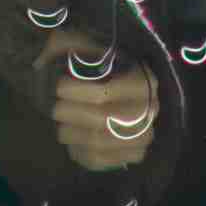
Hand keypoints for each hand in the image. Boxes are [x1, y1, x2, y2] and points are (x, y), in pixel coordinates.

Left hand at [34, 28, 158, 171]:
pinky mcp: (131, 155)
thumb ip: (76, 50)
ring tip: (60, 121)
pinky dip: (77, 150)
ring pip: (97, 142)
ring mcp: (143, 136)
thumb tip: (61, 57)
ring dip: (70, 132)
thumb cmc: (92, 62)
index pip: (105, 94)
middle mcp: (149, 109)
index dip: (77, 93)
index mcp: (143, 80)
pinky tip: (71, 136)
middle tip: (56, 107)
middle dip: (71, 113)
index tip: (59, 87)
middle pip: (101, 121)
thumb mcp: (86, 46)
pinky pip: (98, 160)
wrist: (105, 84)